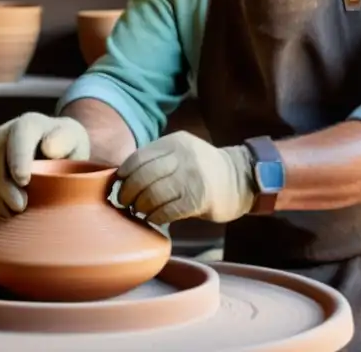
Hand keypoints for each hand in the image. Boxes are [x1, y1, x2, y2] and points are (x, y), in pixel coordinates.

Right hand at [0, 112, 90, 217]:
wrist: (56, 150)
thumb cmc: (67, 147)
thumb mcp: (74, 141)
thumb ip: (66, 142)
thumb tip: (49, 148)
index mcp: (30, 123)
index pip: (19, 135)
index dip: (18, 158)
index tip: (24, 180)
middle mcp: (6, 133)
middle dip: (4, 184)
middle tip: (20, 206)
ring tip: (14, 215)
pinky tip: (7, 214)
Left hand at [116, 131, 255, 225]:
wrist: (241, 178)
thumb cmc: (203, 170)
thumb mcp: (182, 153)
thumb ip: (158, 160)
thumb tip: (124, 178)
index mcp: (175, 142)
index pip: (139, 157)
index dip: (124, 174)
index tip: (119, 185)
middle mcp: (183, 156)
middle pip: (142, 176)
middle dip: (128, 193)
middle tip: (125, 203)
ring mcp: (192, 177)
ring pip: (152, 195)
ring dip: (141, 207)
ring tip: (140, 211)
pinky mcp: (199, 198)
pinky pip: (167, 211)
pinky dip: (156, 217)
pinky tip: (156, 218)